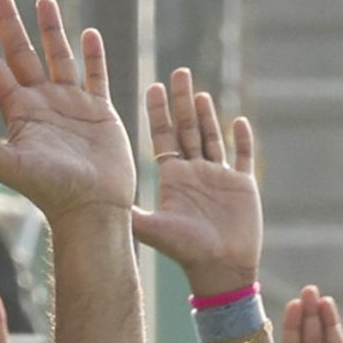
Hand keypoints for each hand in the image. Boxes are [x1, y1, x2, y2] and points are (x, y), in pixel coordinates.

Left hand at [0, 0, 138, 222]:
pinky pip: (96, 75)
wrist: (92, 209)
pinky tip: (88, 33)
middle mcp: (41, 103)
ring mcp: (71, 104)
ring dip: (51, 29)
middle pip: (22, 52)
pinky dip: (93, 54)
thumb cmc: (48, 191)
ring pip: (59, 56)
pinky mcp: (100, 111)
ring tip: (43, 0)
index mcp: (18, 112)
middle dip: (9, 21)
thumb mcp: (6, 164)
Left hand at [127, 70, 263, 283]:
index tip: (153, 85)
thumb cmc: (185, 251)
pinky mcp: (242, 185)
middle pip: (187, 128)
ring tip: (199, 91)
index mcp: (172, 176)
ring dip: (207, 114)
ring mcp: (218, 177)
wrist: (219, 269)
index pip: (163, 136)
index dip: (159, 111)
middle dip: (182, 101)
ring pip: (212, 137)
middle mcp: (193, 172)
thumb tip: (100, 198)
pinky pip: (242, 156)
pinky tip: (238, 120)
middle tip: (178, 72)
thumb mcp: (153, 228)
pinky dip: (242, 139)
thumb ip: (131, 212)